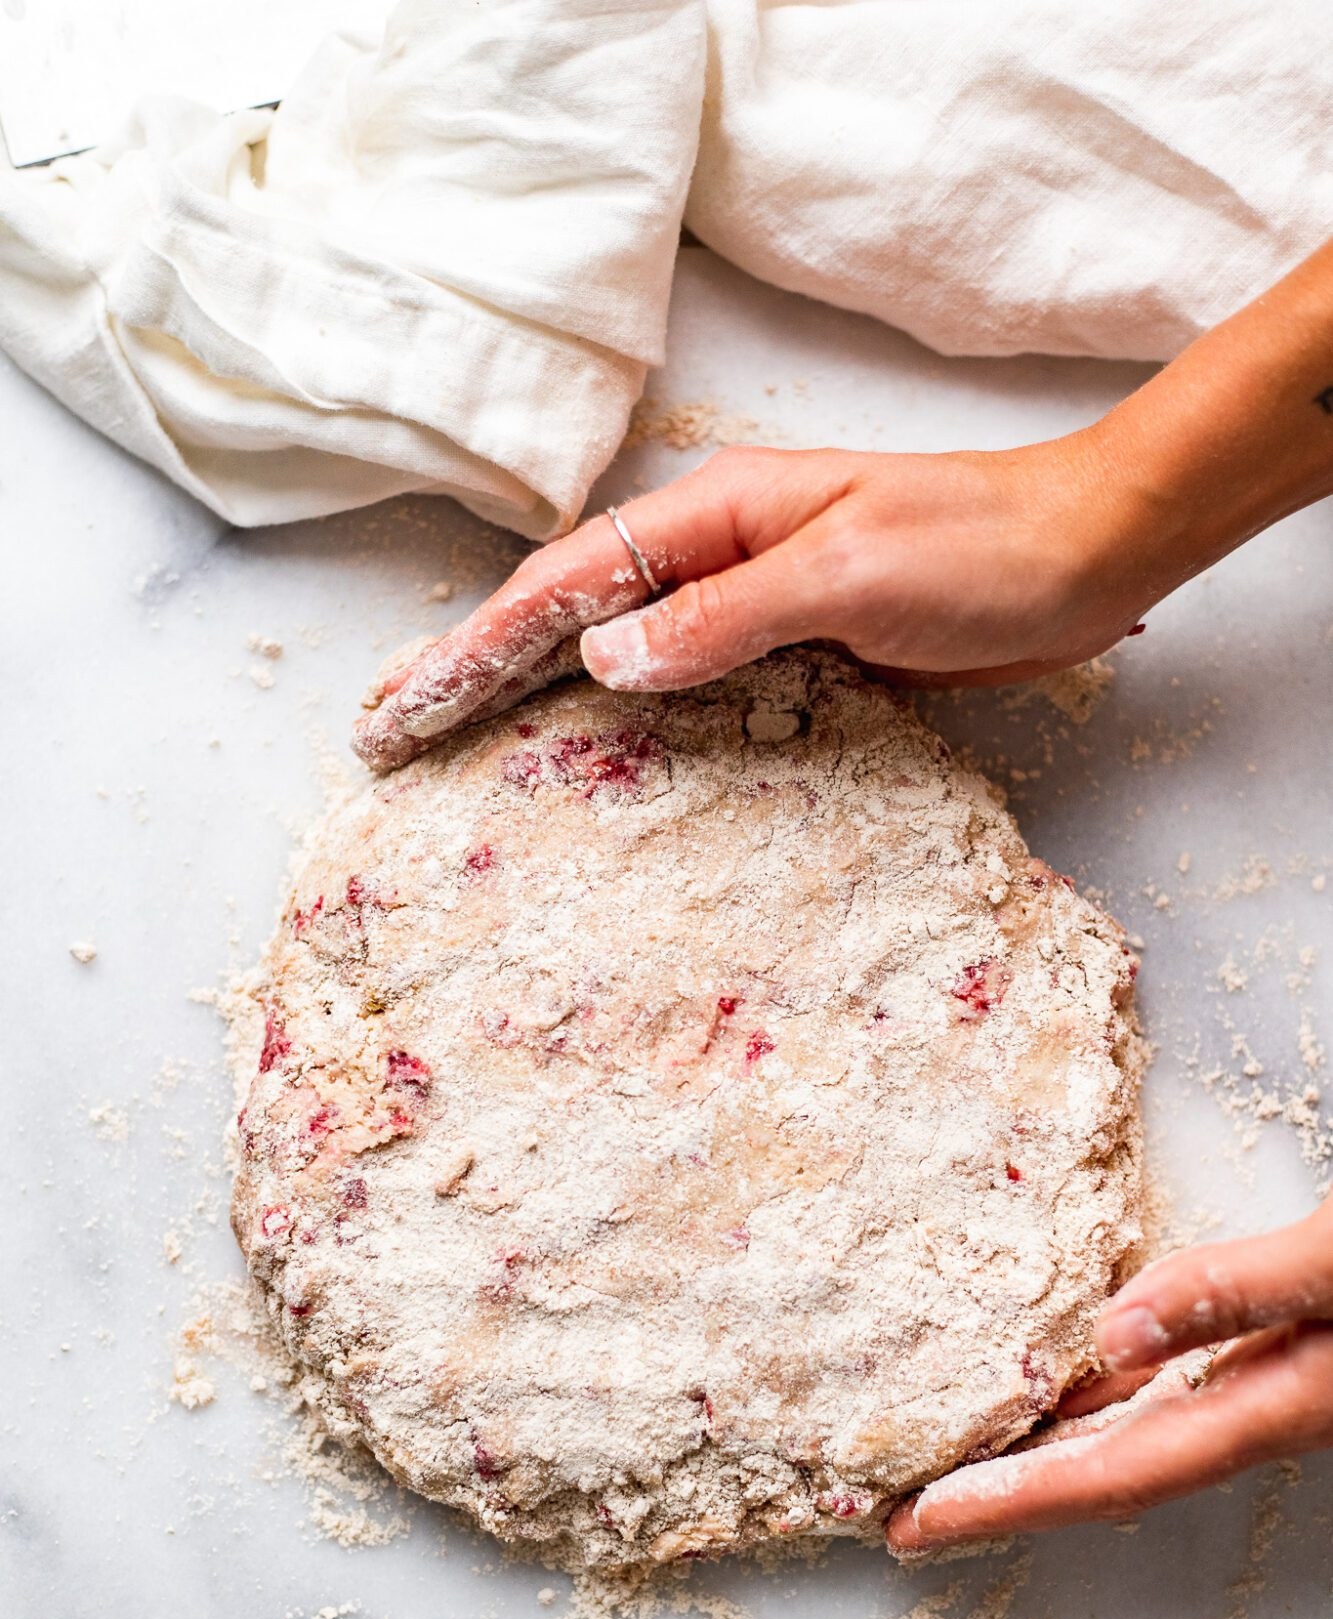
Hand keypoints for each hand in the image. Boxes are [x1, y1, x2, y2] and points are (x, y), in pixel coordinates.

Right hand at [353, 435, 1149, 772]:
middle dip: (473, 672)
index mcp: (714, 513)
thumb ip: (724, 616)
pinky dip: (625, 723)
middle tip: (389, 734)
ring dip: (535, 701)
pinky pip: (683, 690)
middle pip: (565, 618)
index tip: (401, 706)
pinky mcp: (790, 650)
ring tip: (456, 750)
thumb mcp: (844, 572)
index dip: (474, 649)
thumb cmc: (977, 546)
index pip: (562, 586)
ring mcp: (748, 603)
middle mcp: (716, 554)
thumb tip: (606, 662)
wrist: (1085, 554)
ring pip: (616, 656)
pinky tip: (591, 759)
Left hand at [886, 1194, 1332, 1551]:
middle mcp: (1264, 1410)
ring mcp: (1273, 1383)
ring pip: (1136, 1430)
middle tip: (909, 1511)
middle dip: (1006, 1492)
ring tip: (961, 1452)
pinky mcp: (1283, 1346)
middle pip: (1110, 1469)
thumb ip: (1241, 1292)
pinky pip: (1164, 1386)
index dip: (1010, 1500)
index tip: (921, 1523)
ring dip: (1046, 1445)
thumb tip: (1114, 1332)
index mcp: (1273, 1406)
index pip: (1113, 1471)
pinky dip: (1101, 1390)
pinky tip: (1069, 1373)